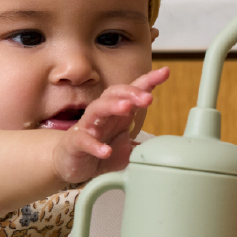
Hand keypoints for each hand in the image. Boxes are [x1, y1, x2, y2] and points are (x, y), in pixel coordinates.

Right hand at [51, 67, 168, 184]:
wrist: (71, 164)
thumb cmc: (99, 150)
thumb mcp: (127, 149)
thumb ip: (144, 146)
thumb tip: (164, 148)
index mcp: (118, 113)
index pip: (133, 91)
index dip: (148, 80)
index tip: (165, 72)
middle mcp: (103, 115)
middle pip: (114, 93)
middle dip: (132, 92)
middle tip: (148, 98)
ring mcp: (87, 126)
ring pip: (98, 108)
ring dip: (113, 105)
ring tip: (126, 108)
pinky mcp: (75, 142)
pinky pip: (84, 139)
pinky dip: (95, 145)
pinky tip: (106, 151)